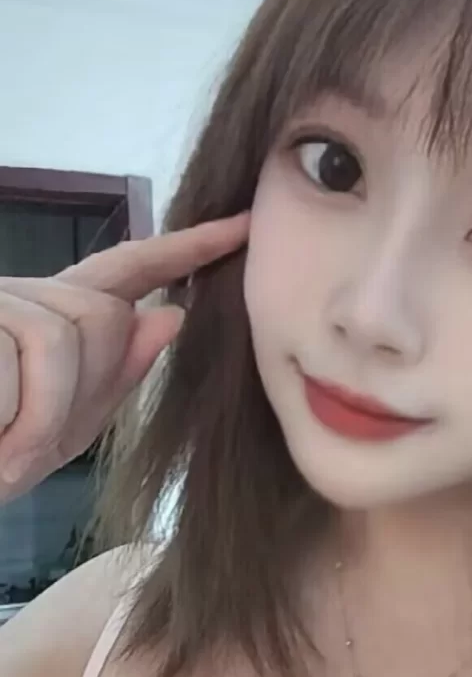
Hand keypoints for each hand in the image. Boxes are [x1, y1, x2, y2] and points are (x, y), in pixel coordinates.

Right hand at [0, 212, 249, 502]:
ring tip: (5, 450)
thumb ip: (112, 378)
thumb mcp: (58, 431)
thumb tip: (169, 317)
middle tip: (29, 442)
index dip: (187, 250)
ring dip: (46, 416)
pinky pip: (27, 357)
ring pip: (67, 337)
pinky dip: (20, 418)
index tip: (244, 226)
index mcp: (52, 319)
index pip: (130, 271)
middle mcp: (20, 293)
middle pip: (106, 316)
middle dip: (84, 389)